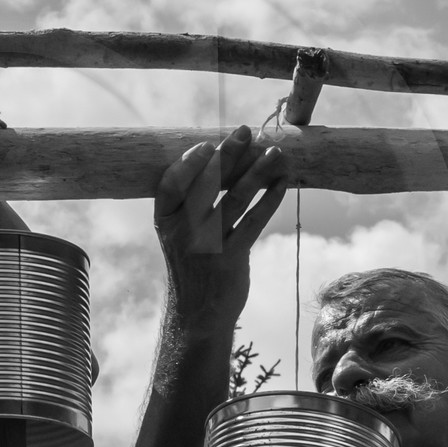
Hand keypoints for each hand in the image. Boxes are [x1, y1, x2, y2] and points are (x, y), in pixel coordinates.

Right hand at [154, 126, 286, 324]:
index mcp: (164, 221)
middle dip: (229, 155)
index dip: (189, 161)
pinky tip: (282, 184)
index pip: (172, 183)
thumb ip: (190, 205)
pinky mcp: (231, 256)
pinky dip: (270, 200)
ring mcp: (206, 244)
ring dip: (258, 172)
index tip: (207, 143)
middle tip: (245, 132)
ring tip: (275, 152)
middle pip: (207, 184)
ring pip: (235, 198)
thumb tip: (221, 162)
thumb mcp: (178, 236)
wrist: (197, 314)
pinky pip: (254, 221)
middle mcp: (182, 231)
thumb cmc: (193, 266)